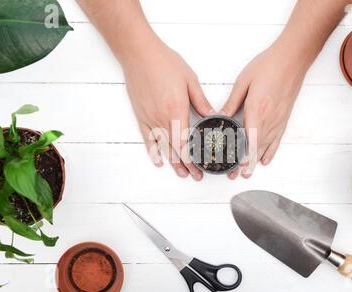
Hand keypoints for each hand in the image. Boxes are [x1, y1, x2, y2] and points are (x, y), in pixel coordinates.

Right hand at [122, 39, 215, 180]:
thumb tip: (213, 115)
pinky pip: (147, 139)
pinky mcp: (141, 116)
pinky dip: (153, 152)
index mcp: (177, 110)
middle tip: (196, 176)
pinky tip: (158, 161)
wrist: (139, 54)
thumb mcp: (190, 80)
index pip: (185, 143)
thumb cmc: (164, 63)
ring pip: (162, 148)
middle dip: (186, 165)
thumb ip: (201, 101)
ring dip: (172, 163)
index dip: (193, 159)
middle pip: (175, 149)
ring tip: (181, 174)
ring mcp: (149, 119)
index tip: (200, 168)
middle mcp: (162, 119)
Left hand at [221, 38, 309, 178]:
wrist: (292, 58)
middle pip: (256, 148)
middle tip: (234, 176)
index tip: (235, 169)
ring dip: (255, 161)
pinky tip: (264, 160)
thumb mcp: (244, 82)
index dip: (242, 157)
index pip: (248, 140)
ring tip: (247, 174)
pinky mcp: (284, 118)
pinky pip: (277, 139)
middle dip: (245, 164)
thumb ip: (232, 102)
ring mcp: (278, 120)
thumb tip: (220, 115)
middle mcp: (269, 119)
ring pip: (266, 146)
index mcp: (256, 110)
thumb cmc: (268, 66)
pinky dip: (270, 151)